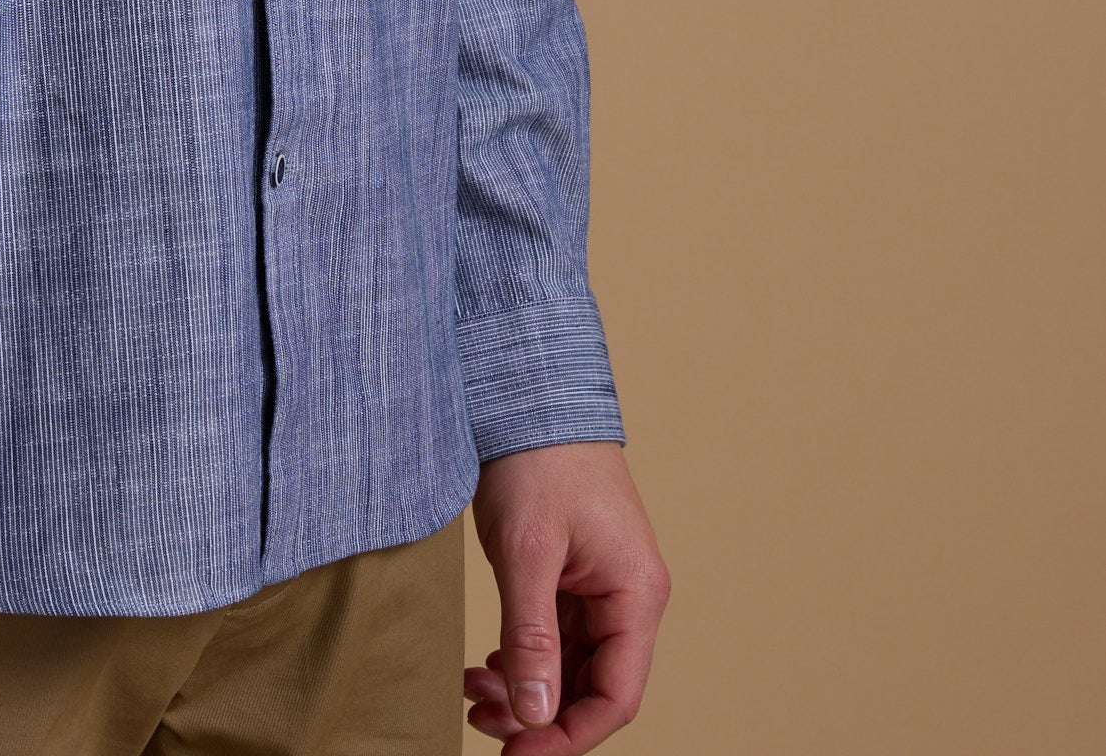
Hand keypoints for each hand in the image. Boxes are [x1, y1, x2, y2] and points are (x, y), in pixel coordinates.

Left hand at [465, 442, 668, 749]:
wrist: (526, 391)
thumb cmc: (536, 460)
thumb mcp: (527, 553)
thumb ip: (532, 638)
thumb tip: (535, 717)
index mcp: (635, 594)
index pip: (615, 697)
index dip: (567, 737)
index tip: (515, 755)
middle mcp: (627, 595)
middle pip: (592, 687)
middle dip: (538, 714)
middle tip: (480, 721)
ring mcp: (601, 584)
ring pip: (570, 665)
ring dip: (525, 687)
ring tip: (473, 691)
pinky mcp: (572, 572)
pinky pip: (556, 636)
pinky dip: (523, 655)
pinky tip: (488, 662)